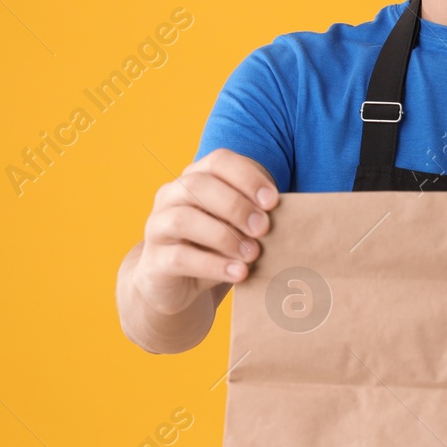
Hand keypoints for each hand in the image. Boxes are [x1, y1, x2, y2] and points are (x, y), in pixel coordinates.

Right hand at [133, 149, 279, 314]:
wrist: (176, 285)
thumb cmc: (215, 246)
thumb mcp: (235, 225)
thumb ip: (254, 215)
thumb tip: (291, 216)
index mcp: (194, 177)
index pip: (218, 161)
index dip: (247, 177)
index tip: (273, 200)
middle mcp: (171, 196)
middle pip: (198, 186)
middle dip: (236, 206)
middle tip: (264, 228)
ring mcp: (157, 226)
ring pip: (184, 219)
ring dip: (224, 236)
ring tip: (252, 254)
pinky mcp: (154, 260)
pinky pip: (180, 257)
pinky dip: (214, 265)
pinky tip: (238, 273)